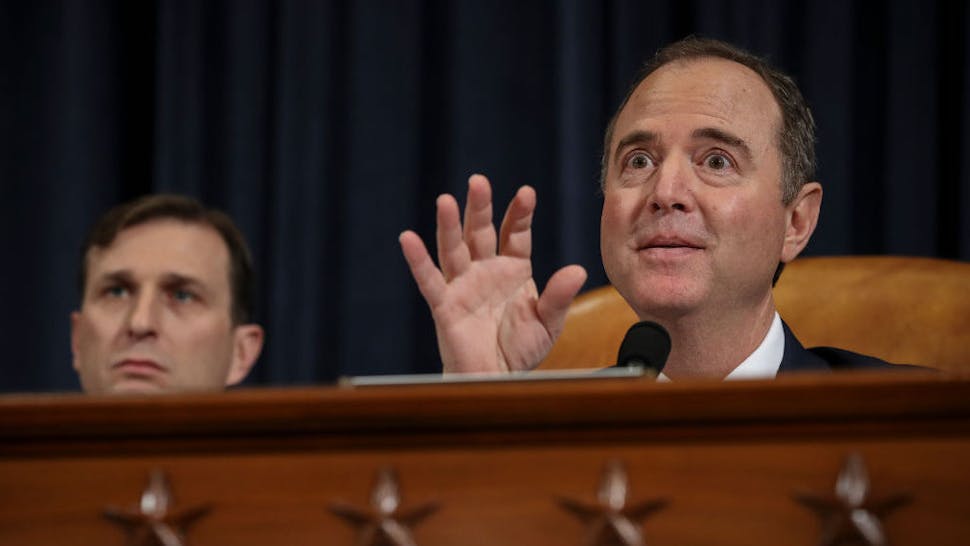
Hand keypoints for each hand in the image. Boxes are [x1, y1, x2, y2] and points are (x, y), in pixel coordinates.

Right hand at [399, 174, 586, 372]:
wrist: (497, 381)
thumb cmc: (520, 351)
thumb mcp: (548, 323)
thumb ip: (559, 297)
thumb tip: (578, 270)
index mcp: (514, 269)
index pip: (515, 233)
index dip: (520, 213)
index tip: (526, 193)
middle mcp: (486, 271)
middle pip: (480, 232)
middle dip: (480, 207)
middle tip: (478, 181)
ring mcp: (463, 286)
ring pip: (454, 249)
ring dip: (449, 225)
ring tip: (445, 200)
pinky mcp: (444, 306)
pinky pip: (429, 280)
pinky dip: (418, 260)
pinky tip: (408, 238)